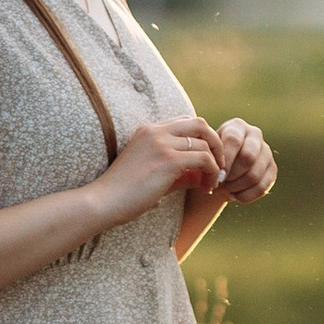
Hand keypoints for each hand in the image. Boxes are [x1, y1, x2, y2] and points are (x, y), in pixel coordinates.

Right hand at [92, 116, 226, 224]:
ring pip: (205, 142)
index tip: (206, 160)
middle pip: (199, 123)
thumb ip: (179, 172)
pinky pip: (204, 158)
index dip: (201, 139)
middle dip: (215, 142)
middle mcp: (155, 132)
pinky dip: (212, 171)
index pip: (185, 122)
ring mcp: (161, 143)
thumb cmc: (124, 194)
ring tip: (213, 182)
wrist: (103, 202)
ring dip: (216, 163)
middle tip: (219, 165)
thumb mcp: (154, 176)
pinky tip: (208, 187)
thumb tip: (203, 176)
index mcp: (148, 131)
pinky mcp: (168, 160)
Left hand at [206, 116, 275, 202]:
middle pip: (248, 157)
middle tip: (219, 183)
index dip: (224, 159)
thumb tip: (217, 171)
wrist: (217, 172)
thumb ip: (207, 155)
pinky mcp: (272, 169)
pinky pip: (262, 187)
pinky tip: (233, 196)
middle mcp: (255, 134)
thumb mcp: (203, 153)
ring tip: (224, 190)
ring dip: (236, 187)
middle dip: (231, 175)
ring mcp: (266, 151)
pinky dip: (245, 196)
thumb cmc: (207, 160)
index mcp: (237, 126)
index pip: (233, 140)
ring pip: (254, 175)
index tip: (214, 173)